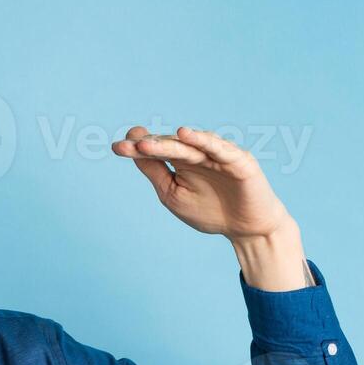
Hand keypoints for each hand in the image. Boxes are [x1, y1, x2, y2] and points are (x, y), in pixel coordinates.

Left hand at [112, 125, 309, 290]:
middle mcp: (198, 153)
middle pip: (170, 145)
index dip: (137, 149)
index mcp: (182, 161)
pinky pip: (219, 148)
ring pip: (190, 146)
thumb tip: (133, 150)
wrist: (246, 229)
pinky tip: (185, 135)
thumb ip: (156, 173)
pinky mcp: (238, 160)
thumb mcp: (173, 194)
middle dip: (149, 145)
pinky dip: (203, 140)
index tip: (116, 148)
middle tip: (130, 145)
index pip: (156, 151)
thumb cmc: (211, 212)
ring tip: (146, 142)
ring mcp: (218, 155)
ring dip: (168, 142)